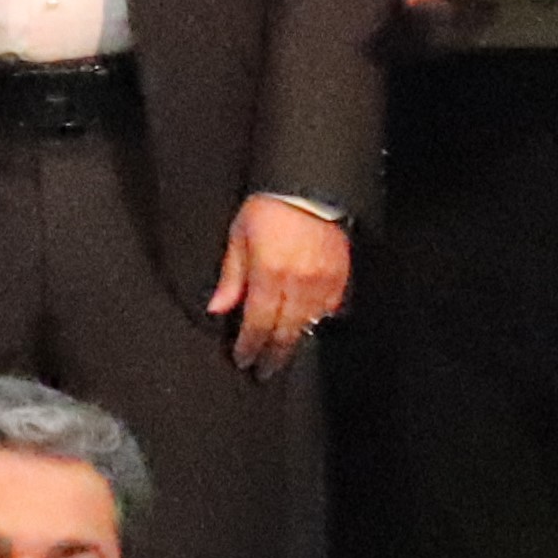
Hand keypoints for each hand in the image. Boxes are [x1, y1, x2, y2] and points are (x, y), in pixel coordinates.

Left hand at [212, 195, 350, 373]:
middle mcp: (296, 285)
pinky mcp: (340, 275)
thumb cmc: (270, 207)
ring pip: (308, 325)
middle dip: (273, 355)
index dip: (249, 347)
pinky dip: (319, 320)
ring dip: (294, 342)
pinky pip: (331, 308)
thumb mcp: (239, 236)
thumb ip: (231, 276)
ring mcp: (322, 282)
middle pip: (284, 333)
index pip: (256, 324)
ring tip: (284, 353)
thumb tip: (217, 308)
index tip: (244, 361)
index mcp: (267, 275)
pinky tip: (310, 325)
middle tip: (265, 372)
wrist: (308, 185)